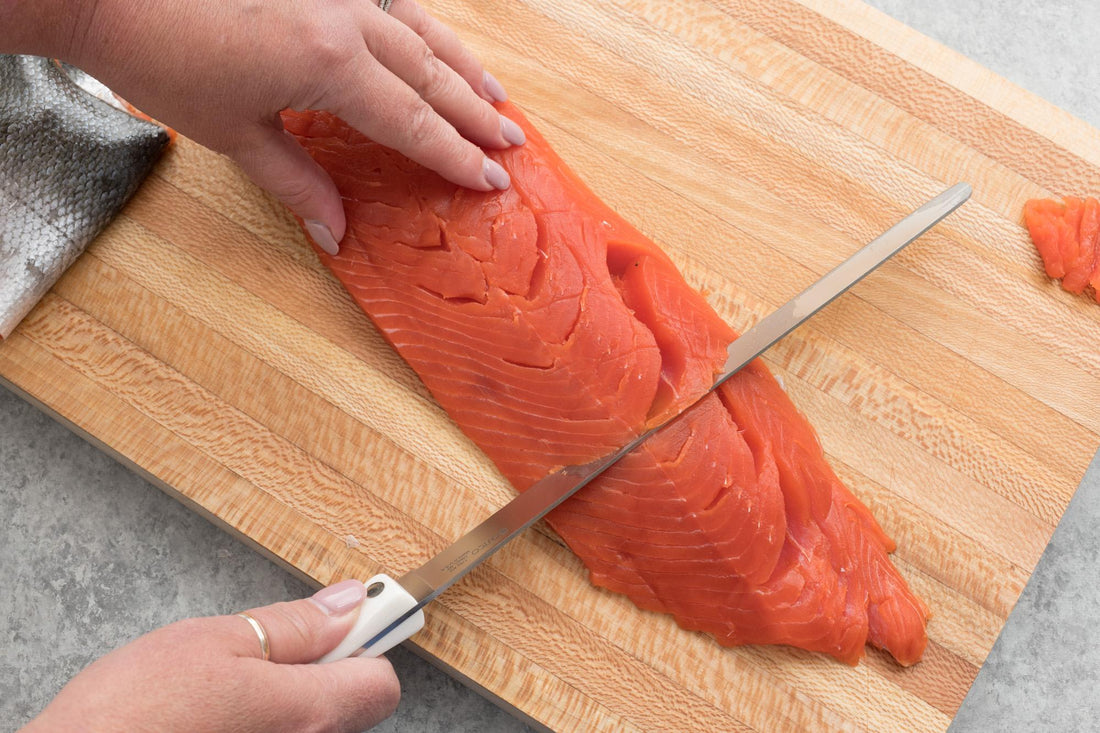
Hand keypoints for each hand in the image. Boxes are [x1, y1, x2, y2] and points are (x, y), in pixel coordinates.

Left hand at [13, 0, 523, 250]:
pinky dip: (421, 24)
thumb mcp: (234, 134)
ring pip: (419, 28)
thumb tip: (337, 233)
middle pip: (430, 74)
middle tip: (511, 142)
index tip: (490, 178)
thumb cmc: (163, 59)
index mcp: (330, 63)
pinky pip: (390, 0)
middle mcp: (346, 17)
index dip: (454, 154)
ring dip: (461, 65)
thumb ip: (298, 183)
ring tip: (495, 95)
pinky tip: (436, 41)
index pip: (412, 120)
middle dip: (474, 113)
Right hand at [22, 580, 399, 732]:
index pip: (382, 682)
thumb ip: (293, 626)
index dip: (366, 645)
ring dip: (284, 700)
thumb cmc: (128, 715)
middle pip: (346, 705)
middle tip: (265, 654)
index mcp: (306, 714)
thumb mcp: (213, 642)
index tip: (349, 622)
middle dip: (319, 672)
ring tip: (224, 691)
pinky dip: (259, 725)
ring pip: (309, 724)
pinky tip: (214, 718)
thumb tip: (349, 604)